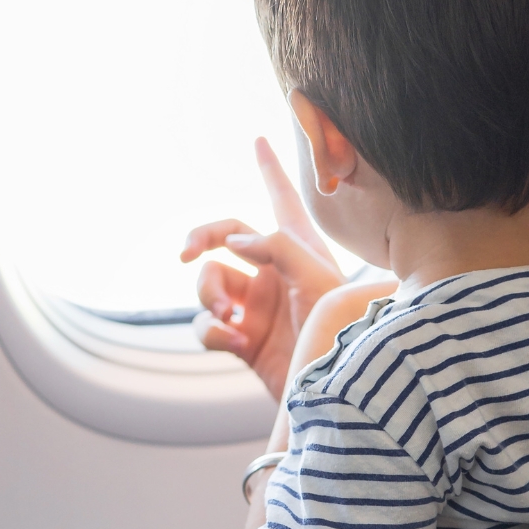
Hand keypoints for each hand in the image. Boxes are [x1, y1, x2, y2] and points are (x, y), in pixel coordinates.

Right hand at [181, 138, 345, 398]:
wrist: (333, 388)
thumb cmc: (340, 329)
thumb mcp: (318, 279)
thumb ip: (277, 248)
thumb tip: (233, 241)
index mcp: (297, 249)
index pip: (281, 200)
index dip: (271, 170)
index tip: (260, 140)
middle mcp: (272, 272)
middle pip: (223, 237)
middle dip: (201, 238)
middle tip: (187, 252)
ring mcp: (254, 306)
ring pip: (207, 283)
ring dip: (207, 296)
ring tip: (227, 318)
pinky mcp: (241, 340)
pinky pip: (207, 326)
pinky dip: (212, 333)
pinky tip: (234, 343)